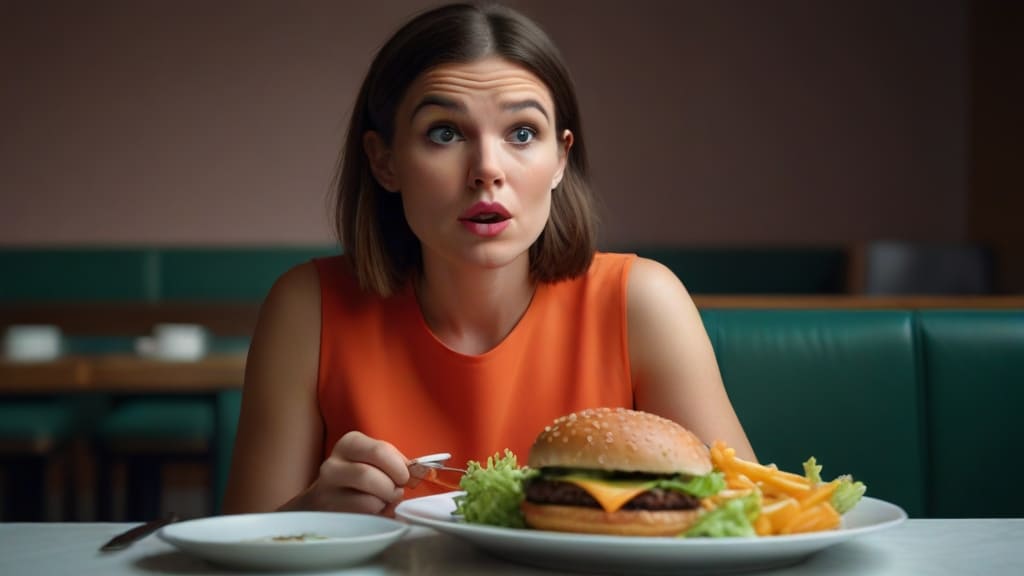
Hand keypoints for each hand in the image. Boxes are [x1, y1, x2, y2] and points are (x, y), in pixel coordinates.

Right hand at [283, 431, 410, 514]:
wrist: (328, 499)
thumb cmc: (362, 477)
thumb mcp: (377, 461)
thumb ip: (397, 462)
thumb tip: (419, 470)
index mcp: (351, 443)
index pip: (379, 451)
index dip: (399, 467)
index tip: (405, 476)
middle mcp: (333, 464)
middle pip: (368, 475)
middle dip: (391, 487)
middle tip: (397, 492)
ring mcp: (326, 491)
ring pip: (365, 500)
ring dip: (383, 504)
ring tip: (384, 502)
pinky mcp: (329, 513)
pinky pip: (361, 517)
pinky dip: (375, 516)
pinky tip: (373, 512)